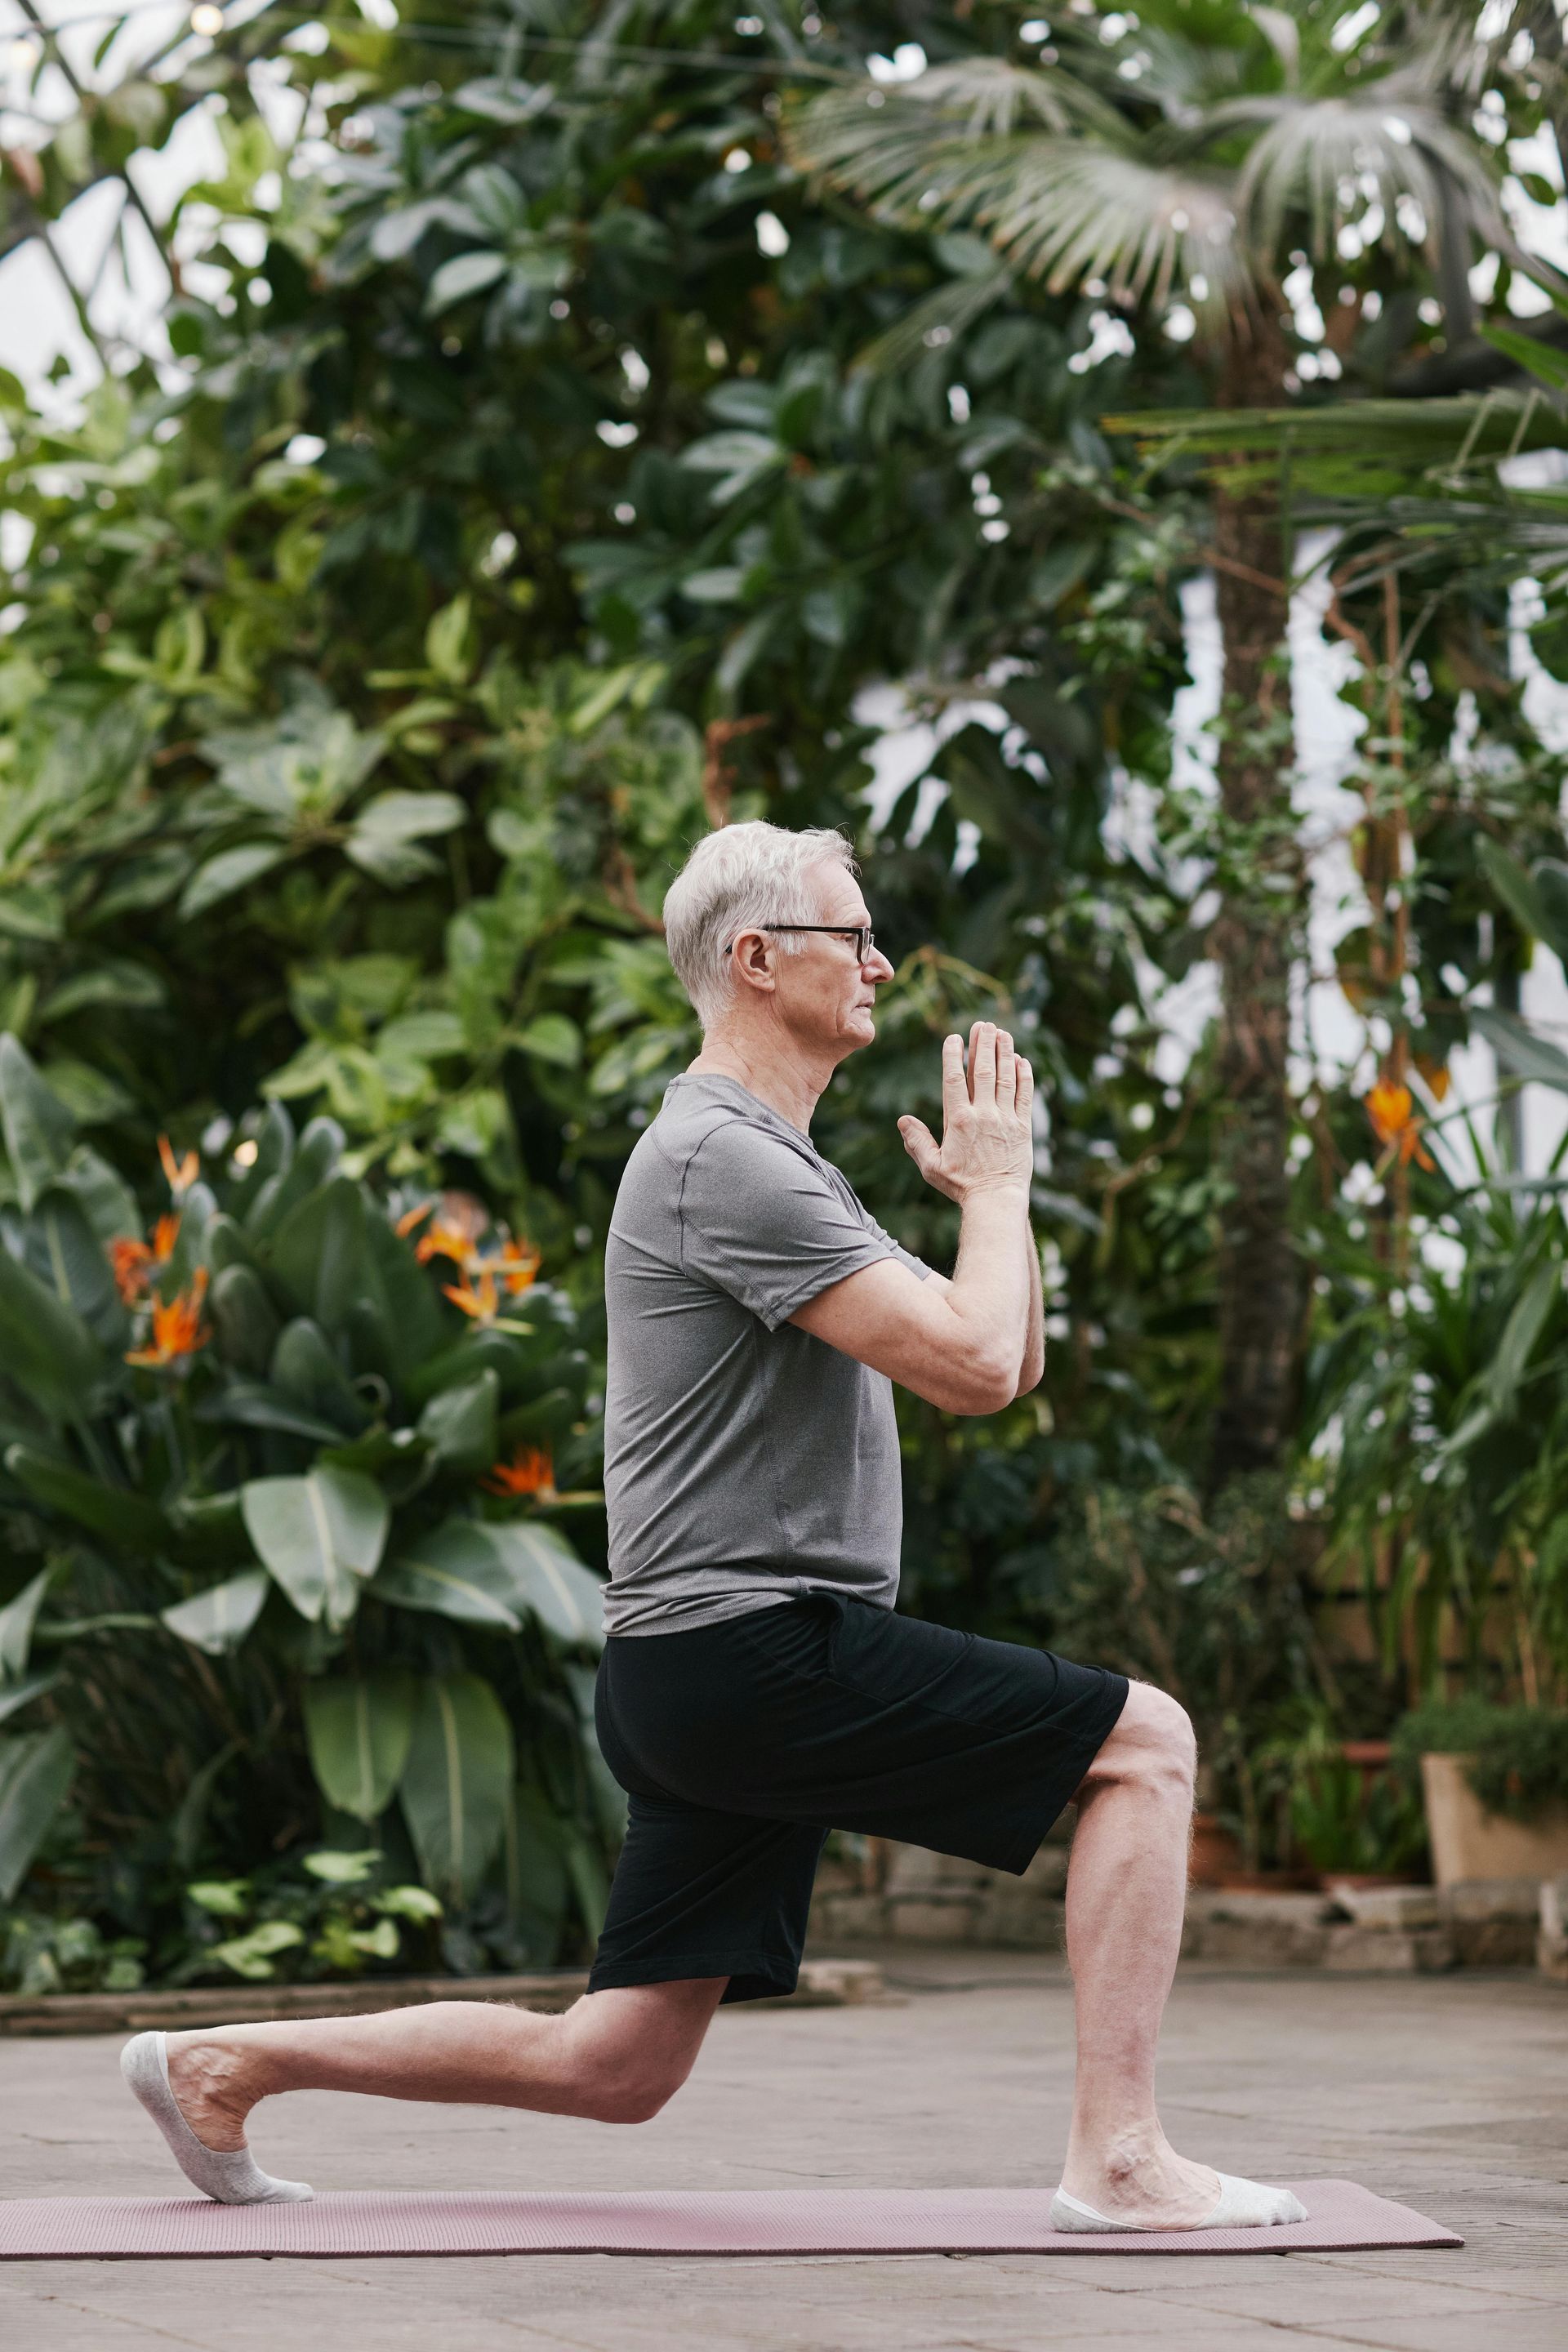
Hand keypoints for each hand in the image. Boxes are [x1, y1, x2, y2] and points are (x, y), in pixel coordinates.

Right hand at [897, 1021, 1033, 1205]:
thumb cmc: (961, 1186)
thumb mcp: (931, 1167)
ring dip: (1004, 1053)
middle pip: (983, 1071)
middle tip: (983, 1024)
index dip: (954, 1055)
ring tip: (1002, 1033)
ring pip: (1006, 1078)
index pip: (955, 1079)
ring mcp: (1006, 1119)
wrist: (995, 1200)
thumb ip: (917, 1142)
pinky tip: (1021, 1060)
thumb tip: (903, 1120)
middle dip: (983, 1044)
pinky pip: (1025, 1095)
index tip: (954, 1038)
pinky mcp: (1023, 1127)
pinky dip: (1024, 1076)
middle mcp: (983, 1114)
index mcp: (958, 1121)